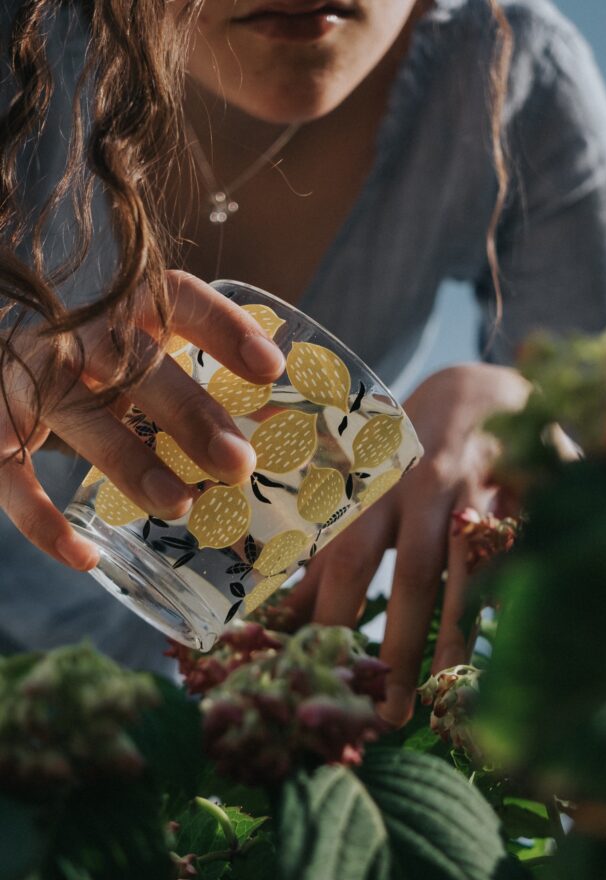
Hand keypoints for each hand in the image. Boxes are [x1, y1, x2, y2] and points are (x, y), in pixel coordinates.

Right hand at [0, 270, 284, 569]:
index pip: (179, 299)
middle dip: (189, 412)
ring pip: (79, 417)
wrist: (6, 372)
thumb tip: (279, 436)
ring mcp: (30, 379)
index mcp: (126, 311)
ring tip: (181, 506)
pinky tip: (84, 556)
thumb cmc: (101, 375)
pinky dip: (40, 520)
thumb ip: (202, 390)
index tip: (272, 370)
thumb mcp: (148, 367)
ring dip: (130, 464)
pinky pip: (9, 475)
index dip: (225, 327)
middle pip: (132, 361)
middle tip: (239, 464)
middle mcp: (76, 336)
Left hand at [287, 364, 529, 725]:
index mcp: (373, 486)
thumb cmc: (407, 450)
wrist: (479, 387)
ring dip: (456, 635)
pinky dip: (518, 597)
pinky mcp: (532, 490)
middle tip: (384, 715)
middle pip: (411, 570)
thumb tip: (277, 613)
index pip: (346, 558)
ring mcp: (484, 488)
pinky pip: (527, 551)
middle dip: (397, 642)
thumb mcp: (361, 489)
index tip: (318, 677)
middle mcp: (426, 487)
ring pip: (472, 568)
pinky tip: (512, 648)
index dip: (330, 617)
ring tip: (442, 699)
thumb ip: (326, 549)